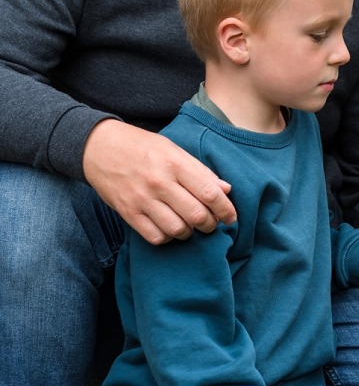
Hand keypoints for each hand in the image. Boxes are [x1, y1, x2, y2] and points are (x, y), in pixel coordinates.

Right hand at [82, 120, 235, 243]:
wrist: (99, 147)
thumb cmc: (142, 147)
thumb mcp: (174, 150)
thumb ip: (201, 171)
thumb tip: (226, 189)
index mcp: (176, 164)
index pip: (210, 193)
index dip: (226, 210)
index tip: (231, 217)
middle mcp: (160, 183)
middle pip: (196, 215)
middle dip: (210, 224)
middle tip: (211, 223)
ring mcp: (142, 199)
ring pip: (177, 229)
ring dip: (189, 233)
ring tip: (190, 226)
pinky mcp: (127, 212)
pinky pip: (154, 236)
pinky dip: (168, 238)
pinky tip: (170, 229)